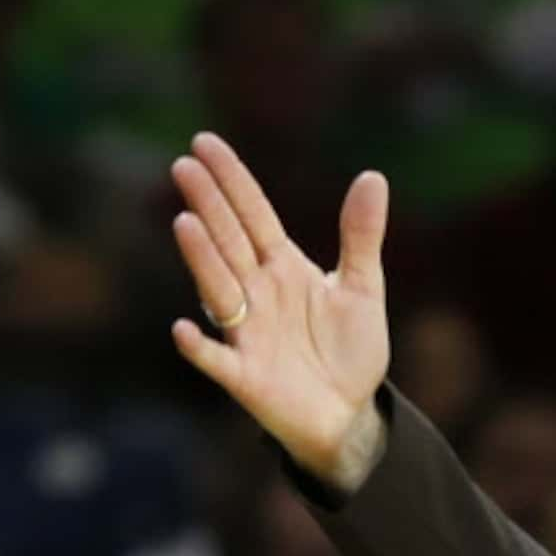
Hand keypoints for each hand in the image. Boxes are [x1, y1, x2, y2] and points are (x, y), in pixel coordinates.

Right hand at [166, 133, 392, 487]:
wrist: (351, 412)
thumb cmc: (351, 349)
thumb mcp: (363, 287)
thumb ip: (361, 235)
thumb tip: (373, 176)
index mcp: (283, 267)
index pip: (252, 215)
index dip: (232, 181)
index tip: (205, 142)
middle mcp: (257, 292)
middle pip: (230, 242)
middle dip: (209, 206)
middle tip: (184, 166)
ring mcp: (247, 332)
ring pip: (219, 288)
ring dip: (202, 259)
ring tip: (186, 223)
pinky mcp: (245, 375)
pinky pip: (216, 359)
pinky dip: (199, 346)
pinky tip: (182, 329)